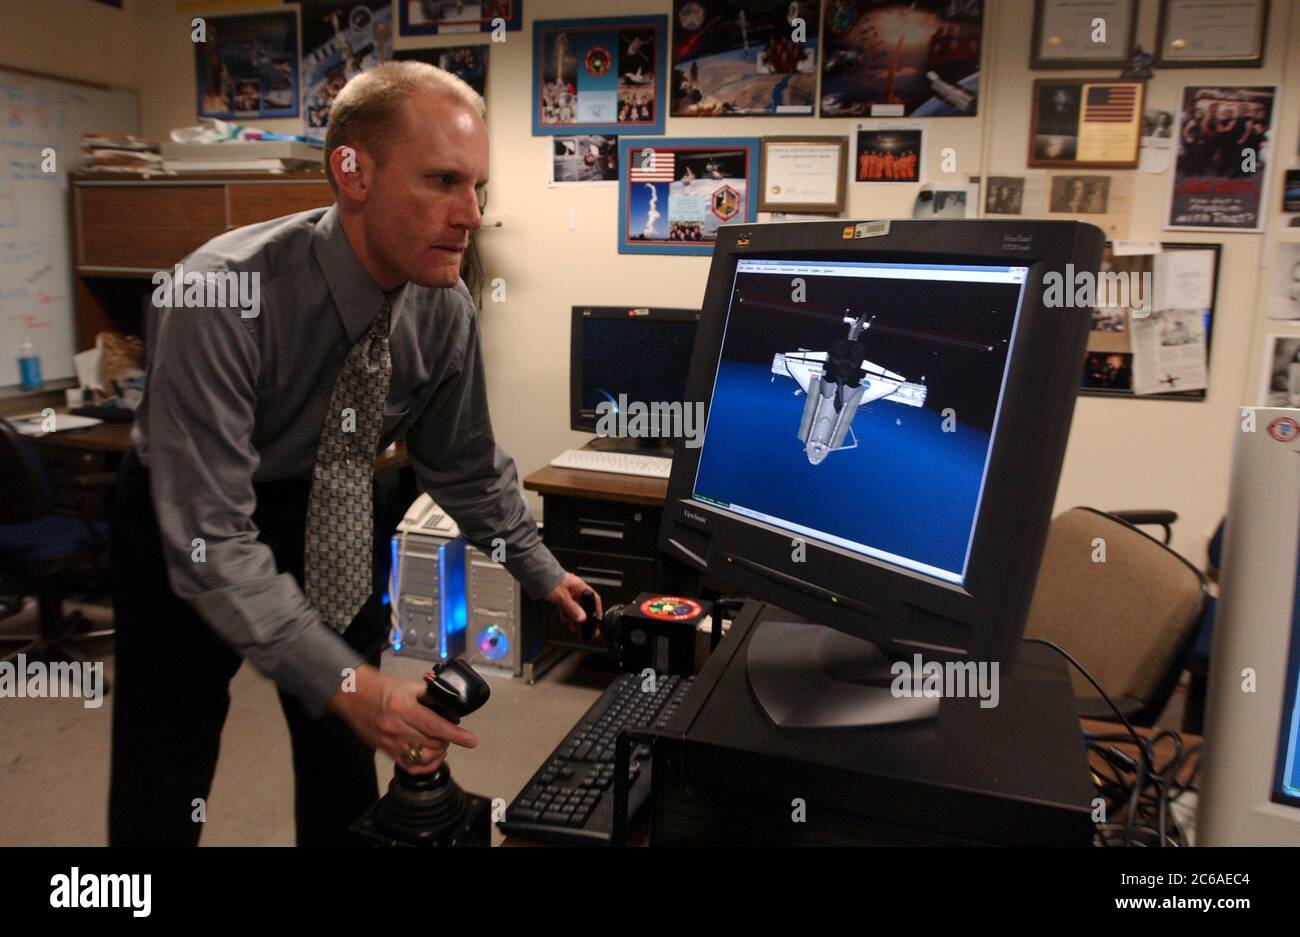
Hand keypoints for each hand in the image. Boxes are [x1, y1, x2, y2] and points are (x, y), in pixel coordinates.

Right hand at [327, 663, 476, 775]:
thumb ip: (429, 696)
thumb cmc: (381, 688)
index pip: (435, 726)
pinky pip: (408, 766)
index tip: (471, 741)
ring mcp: (389, 741)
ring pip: (421, 759)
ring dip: (436, 754)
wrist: (353, 694)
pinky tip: (429, 758)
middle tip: (450, 735)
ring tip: (440, 745)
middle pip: (431, 744)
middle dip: (446, 741)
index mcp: (403, 708)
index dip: (456, 735)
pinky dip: (423, 765)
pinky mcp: (385, 750)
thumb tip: (450, 703)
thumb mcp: (408, 686)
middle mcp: (396, 727)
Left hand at [546, 572, 602, 636]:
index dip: (597, 609)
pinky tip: (566, 619)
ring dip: (574, 617)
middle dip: (584, 617)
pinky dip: (566, 613)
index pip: (594, 598)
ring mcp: (569, 592)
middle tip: (586, 626)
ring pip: (574, 606)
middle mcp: (576, 589)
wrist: (539, 575)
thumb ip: (572, 609)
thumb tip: (582, 618)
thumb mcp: (563, 597)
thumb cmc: (551, 580)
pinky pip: (566, 606)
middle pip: (583, 605)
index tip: (597, 618)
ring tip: (575, 627)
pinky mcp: (561, 594)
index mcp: (580, 586)